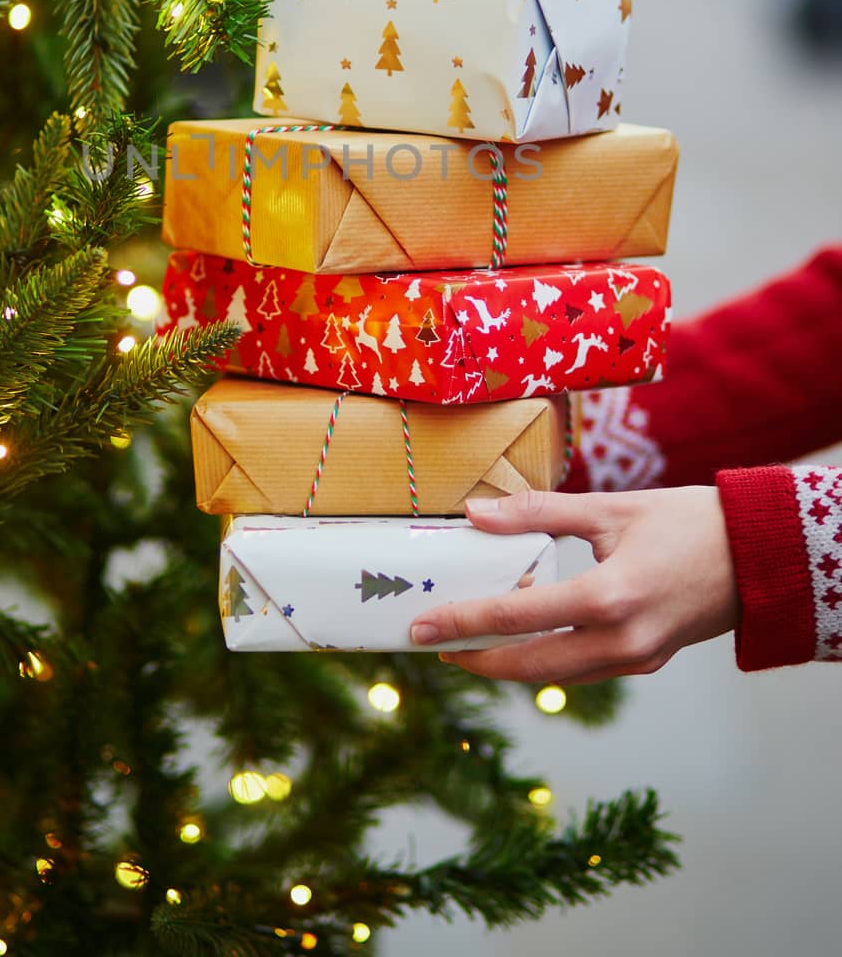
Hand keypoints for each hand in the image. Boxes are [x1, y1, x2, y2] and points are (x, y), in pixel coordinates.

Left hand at [409, 486, 739, 682]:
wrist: (759, 556)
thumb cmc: (688, 523)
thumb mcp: (610, 507)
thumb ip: (539, 512)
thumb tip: (478, 513)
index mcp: (609, 597)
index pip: (518, 617)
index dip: (464, 622)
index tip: (423, 628)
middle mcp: (621, 641)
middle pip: (529, 665)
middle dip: (476, 657)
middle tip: (433, 642)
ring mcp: (636, 660)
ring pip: (555, 675)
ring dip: (509, 661)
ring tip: (470, 636)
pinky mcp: (645, 662)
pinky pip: (582, 670)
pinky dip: (547, 655)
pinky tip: (526, 628)